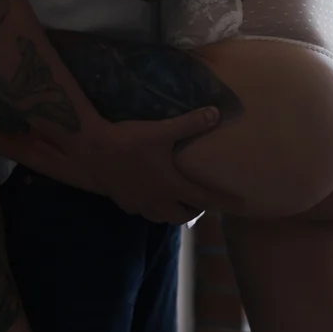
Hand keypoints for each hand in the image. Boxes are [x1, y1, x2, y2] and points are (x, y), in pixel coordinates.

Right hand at [83, 108, 217, 223]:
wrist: (92, 148)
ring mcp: (138, 204)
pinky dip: (151, 207)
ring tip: (176, 200)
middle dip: (194, 210)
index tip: (240, 206)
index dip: (224, 202)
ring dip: (173, 212)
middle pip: (182, 216)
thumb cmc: (129, 140)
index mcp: (171, 186)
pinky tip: (148, 195)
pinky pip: (142, 212)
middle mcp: (157, 201)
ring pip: (161, 218)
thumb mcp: (162, 130)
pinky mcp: (123, 202)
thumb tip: (216, 113)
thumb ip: (190, 124)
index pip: (205, 199)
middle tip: (199, 199)